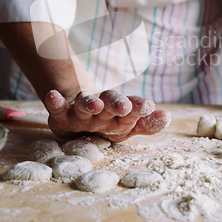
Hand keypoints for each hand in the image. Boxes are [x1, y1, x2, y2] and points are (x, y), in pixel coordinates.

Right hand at [45, 89, 170, 140]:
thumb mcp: (127, 126)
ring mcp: (82, 110)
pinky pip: (58, 108)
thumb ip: (147, 125)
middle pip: (111, 101)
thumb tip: (168, 116)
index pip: (132, 107)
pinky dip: (56, 102)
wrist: (78, 114)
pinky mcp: (62, 114)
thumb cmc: (108, 121)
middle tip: (126, 107)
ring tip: (94, 104)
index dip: (140, 107)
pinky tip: (53, 95)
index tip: (150, 106)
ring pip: (86, 102)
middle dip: (118, 103)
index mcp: (120, 112)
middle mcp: (103, 107)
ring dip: (90, 102)